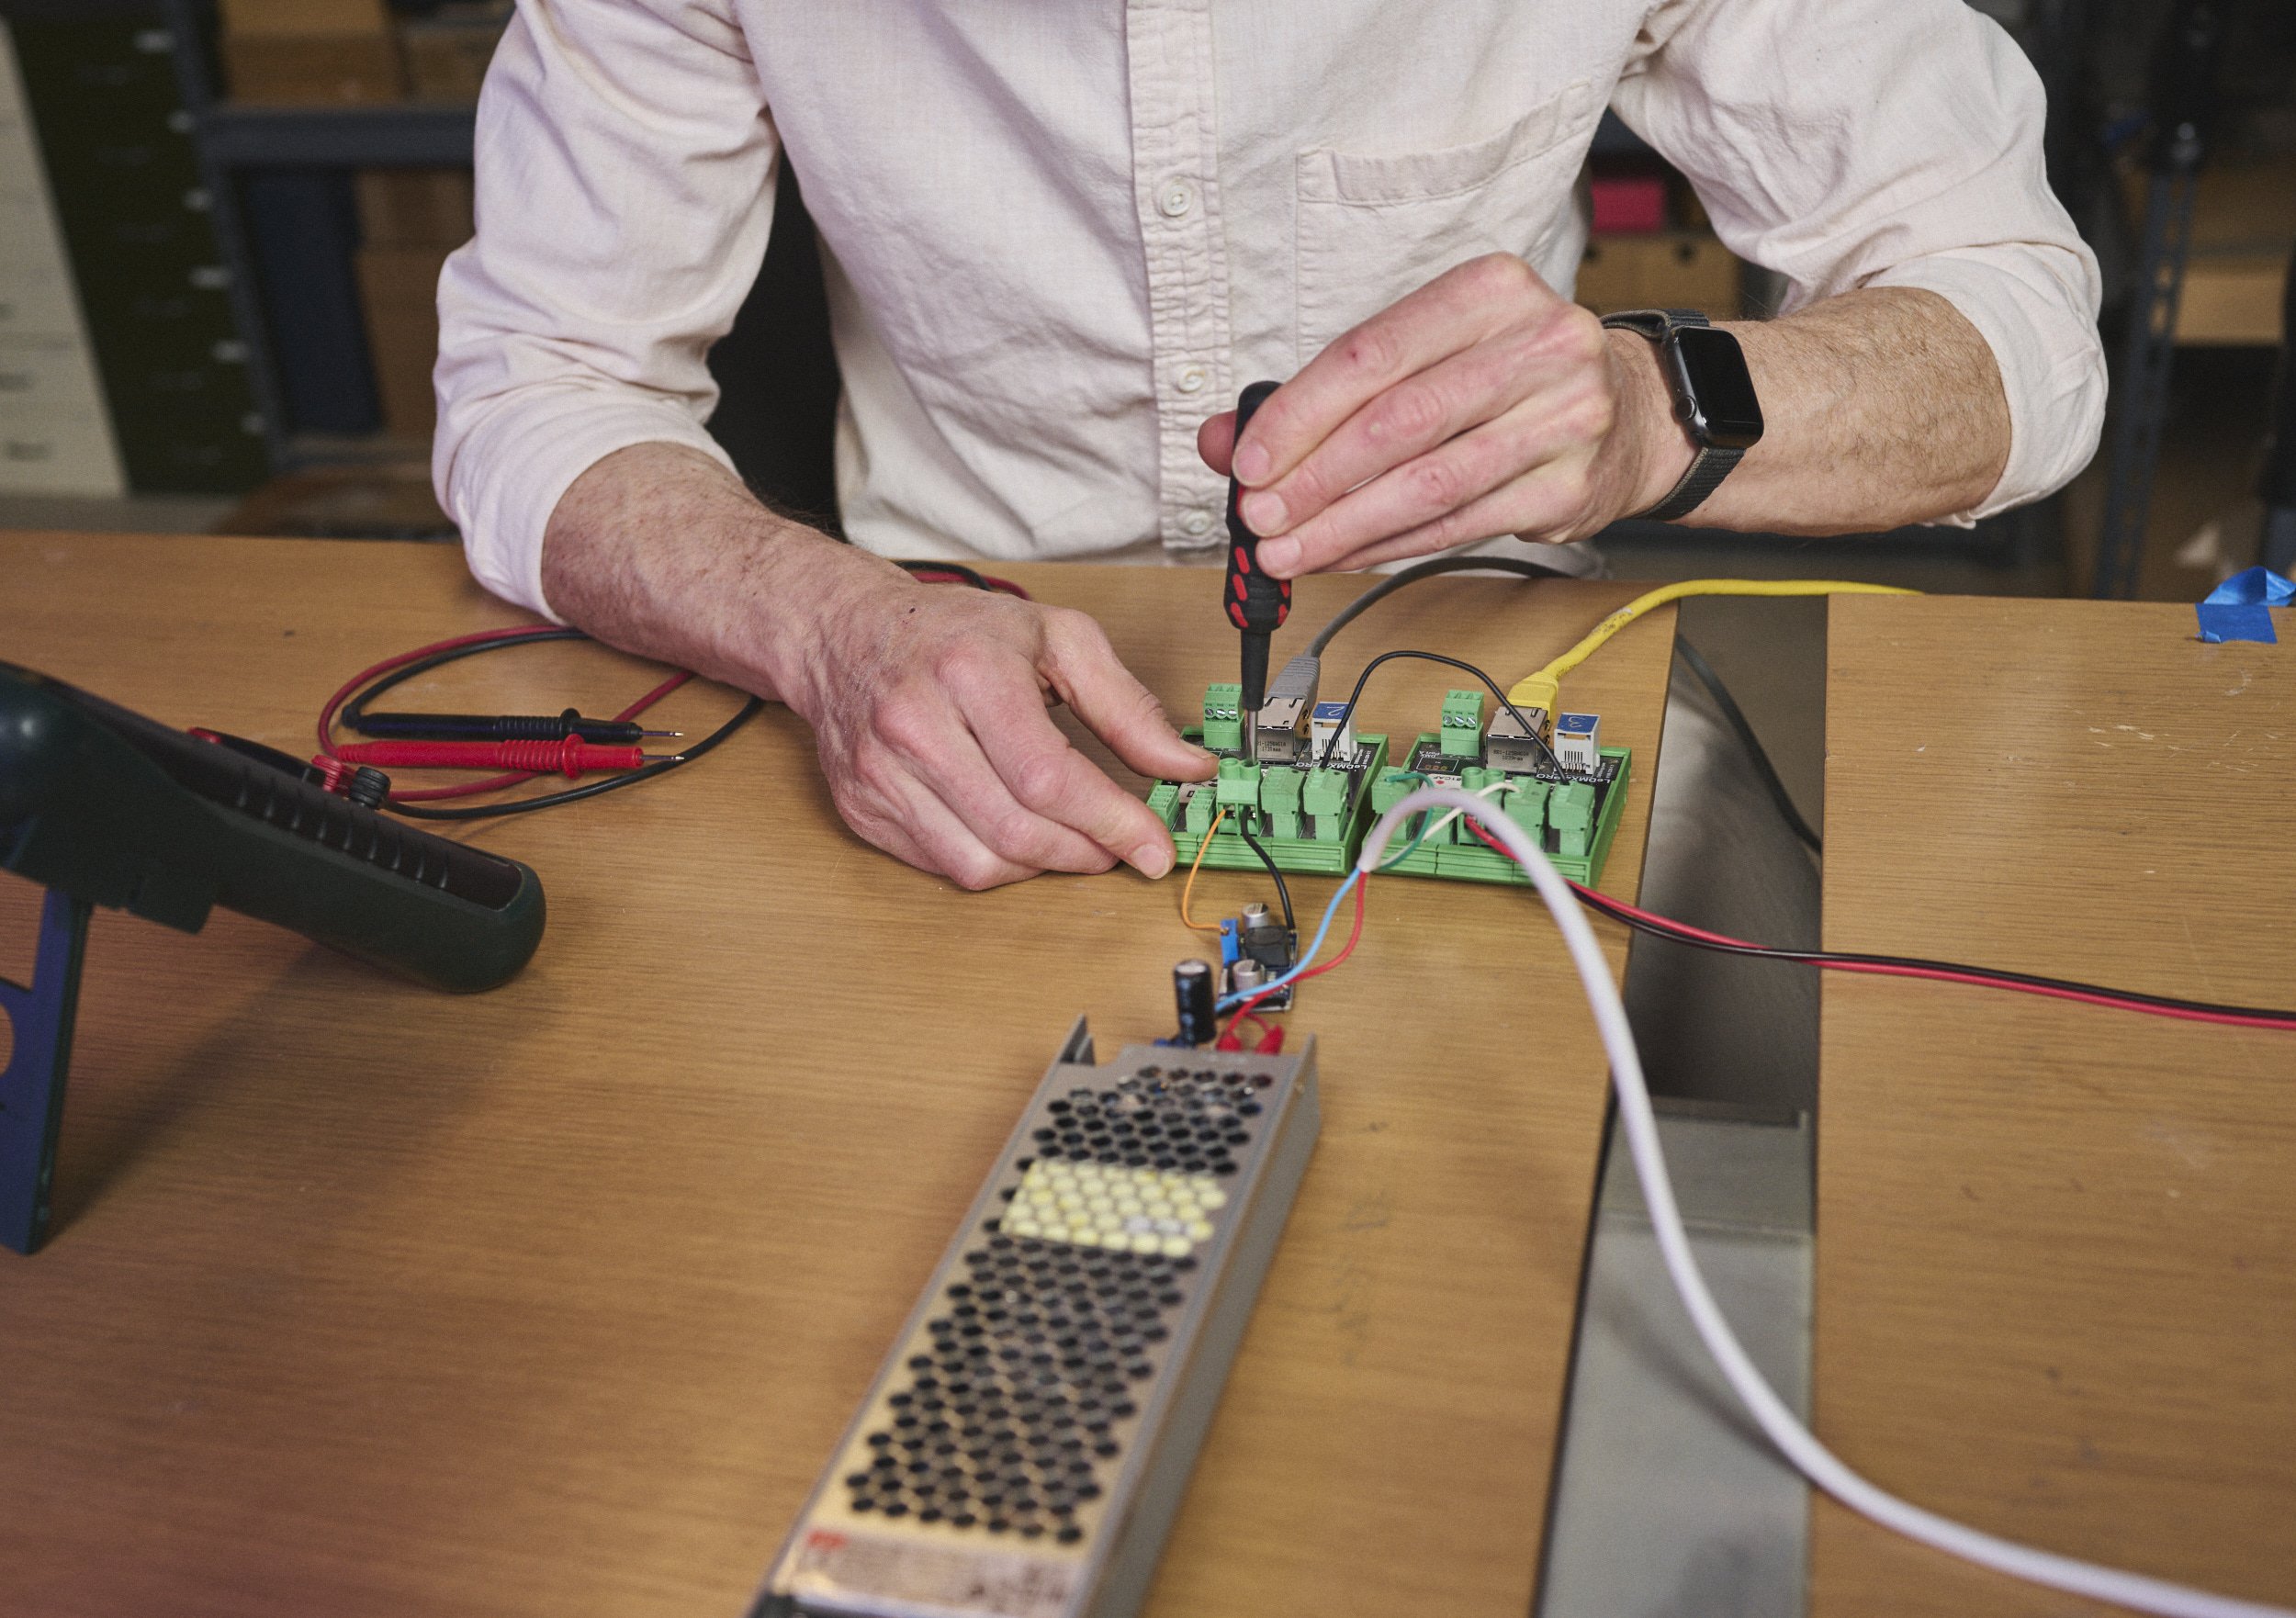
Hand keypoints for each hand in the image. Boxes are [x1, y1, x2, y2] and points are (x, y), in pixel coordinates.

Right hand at [776, 556, 1214, 889]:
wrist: (846, 634)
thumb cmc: (956, 633)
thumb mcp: (1056, 638)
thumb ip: (1126, 706)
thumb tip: (1187, 765)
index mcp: (968, 672)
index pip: (1049, 777)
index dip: (1111, 822)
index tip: (1154, 845)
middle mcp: (914, 725)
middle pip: (1017, 829)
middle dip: (1085, 852)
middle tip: (1118, 845)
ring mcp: (880, 773)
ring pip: (981, 861)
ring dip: (1043, 866)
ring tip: (1070, 840)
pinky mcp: (864, 809)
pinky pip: (945, 866)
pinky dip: (996, 863)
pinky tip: (1016, 834)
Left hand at [1197, 253, 1694, 574]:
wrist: (1632, 412)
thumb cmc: (1508, 377)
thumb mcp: (1425, 354)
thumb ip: (1326, 391)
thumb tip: (1227, 439)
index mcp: (1491, 290)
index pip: (1373, 353)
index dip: (1300, 413)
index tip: (1248, 460)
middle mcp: (1538, 344)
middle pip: (1397, 423)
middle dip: (1314, 480)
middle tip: (1260, 518)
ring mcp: (1564, 417)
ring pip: (1427, 484)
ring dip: (1344, 527)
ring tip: (1288, 552)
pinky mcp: (1569, 486)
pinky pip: (1457, 525)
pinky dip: (1389, 546)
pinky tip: (1343, 556)